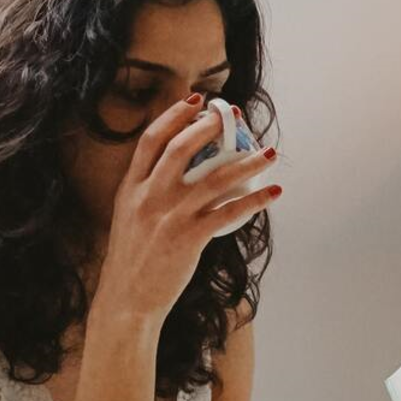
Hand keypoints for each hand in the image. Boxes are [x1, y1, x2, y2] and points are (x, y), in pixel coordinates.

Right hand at [95, 93, 281, 319]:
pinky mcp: (189, 238)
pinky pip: (230, 213)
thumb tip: (179, 172)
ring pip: (214, 178)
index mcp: (131, 188)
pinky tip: (273, 194)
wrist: (127, 299)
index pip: (151, 140)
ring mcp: (169, 216)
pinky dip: (255, 201)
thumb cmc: (132, 260)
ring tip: (269, 153)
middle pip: (182, 149)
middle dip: (210, 127)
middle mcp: (149, 196)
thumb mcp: (128, 216)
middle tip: (234, 116)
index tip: (196, 101)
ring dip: (247, 162)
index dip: (174, 116)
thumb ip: (148, 191)